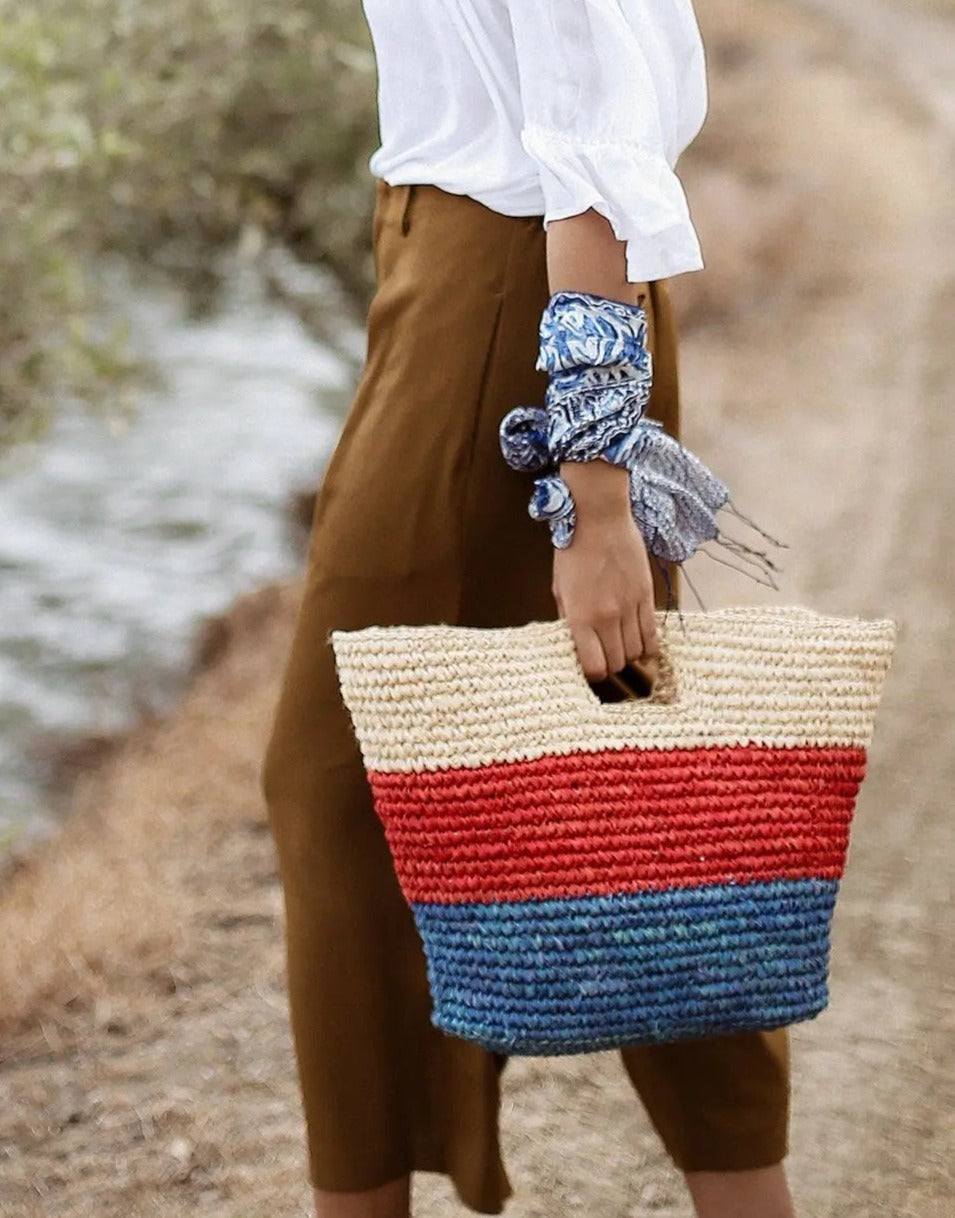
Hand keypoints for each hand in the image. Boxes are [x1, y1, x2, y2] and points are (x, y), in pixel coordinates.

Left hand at [552, 461, 658, 681]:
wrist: (598, 518)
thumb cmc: (573, 550)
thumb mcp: (559, 587)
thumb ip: (567, 618)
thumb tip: (576, 641)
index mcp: (580, 617)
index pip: (594, 667)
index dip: (592, 672)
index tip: (590, 666)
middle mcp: (606, 617)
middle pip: (617, 663)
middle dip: (610, 663)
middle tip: (605, 653)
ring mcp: (629, 607)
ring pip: (636, 652)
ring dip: (629, 654)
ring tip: (621, 644)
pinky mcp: (646, 596)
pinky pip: (653, 634)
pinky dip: (649, 645)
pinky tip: (643, 645)